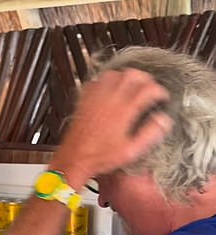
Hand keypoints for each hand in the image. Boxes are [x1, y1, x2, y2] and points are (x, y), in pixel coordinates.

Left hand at [49, 69, 172, 189]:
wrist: (74, 158)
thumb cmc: (100, 158)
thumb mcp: (131, 151)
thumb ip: (149, 134)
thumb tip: (164, 121)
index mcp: (123, 111)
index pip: (148, 89)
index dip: (159, 91)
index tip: (162, 97)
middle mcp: (110, 100)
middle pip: (132, 75)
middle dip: (145, 78)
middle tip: (150, 87)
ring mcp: (96, 98)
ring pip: (114, 73)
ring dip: (126, 76)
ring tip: (132, 85)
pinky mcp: (85, 100)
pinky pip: (96, 81)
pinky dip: (107, 81)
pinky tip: (110, 89)